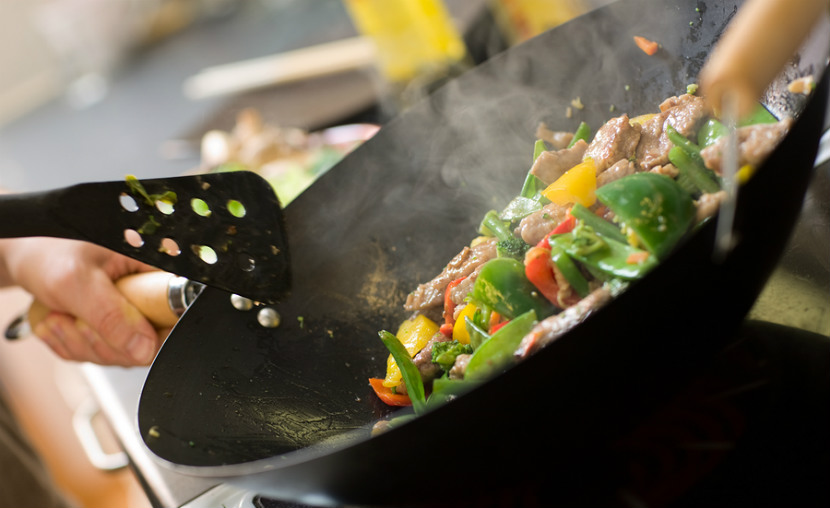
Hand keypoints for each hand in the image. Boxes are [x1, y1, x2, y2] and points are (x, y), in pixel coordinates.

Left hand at [0, 238, 162, 365]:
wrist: (24, 255)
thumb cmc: (49, 251)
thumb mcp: (78, 282)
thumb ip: (111, 316)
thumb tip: (144, 349)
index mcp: (154, 271)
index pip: (174, 317)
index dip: (149, 336)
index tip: (114, 333)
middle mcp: (148, 293)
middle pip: (146, 344)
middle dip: (101, 341)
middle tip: (74, 318)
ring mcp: (131, 312)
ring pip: (122, 354)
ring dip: (81, 343)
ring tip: (60, 316)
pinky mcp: (113, 327)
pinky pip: (102, 355)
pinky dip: (74, 346)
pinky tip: (61, 323)